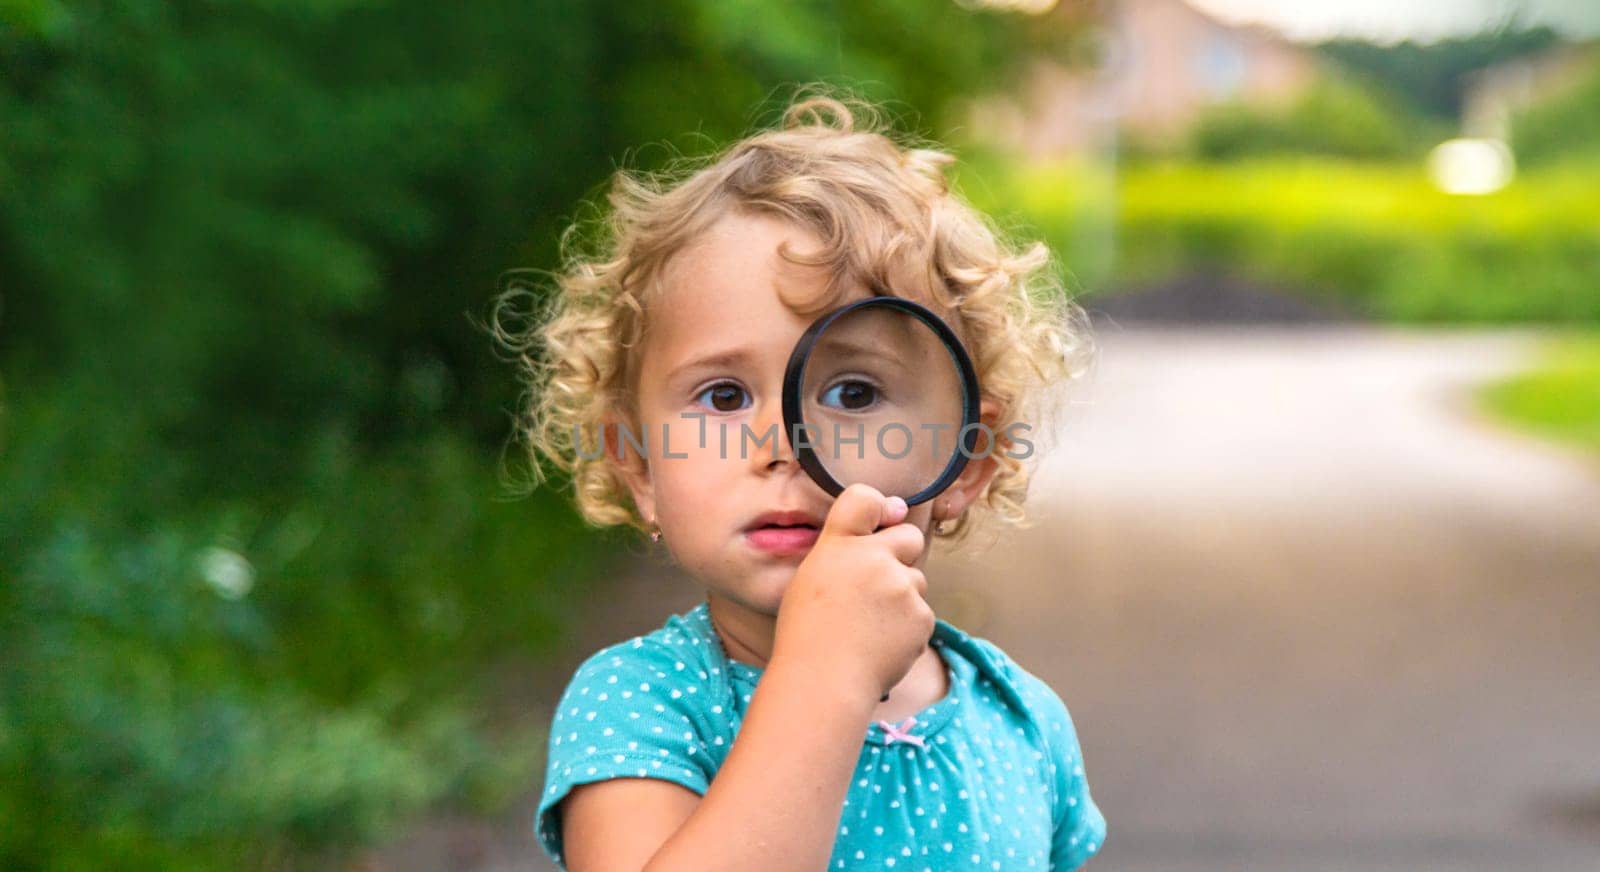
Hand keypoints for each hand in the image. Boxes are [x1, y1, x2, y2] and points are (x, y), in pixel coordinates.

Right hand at [771, 484, 931, 700]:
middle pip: (909, 536)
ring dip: (903, 596)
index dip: (880, 506)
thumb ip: (842, 553)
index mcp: (839, 544)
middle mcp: (874, 557)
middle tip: (878, 585)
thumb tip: (873, 544)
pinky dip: (908, 627)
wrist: (823, 680)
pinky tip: (882, 643)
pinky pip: (922, 613)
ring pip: (916, 580)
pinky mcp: (922, 616)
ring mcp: (901, 586)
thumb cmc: (806, 634)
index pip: (865, 499)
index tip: (884, 515)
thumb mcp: (810, 578)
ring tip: (871, 625)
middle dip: (901, 553)